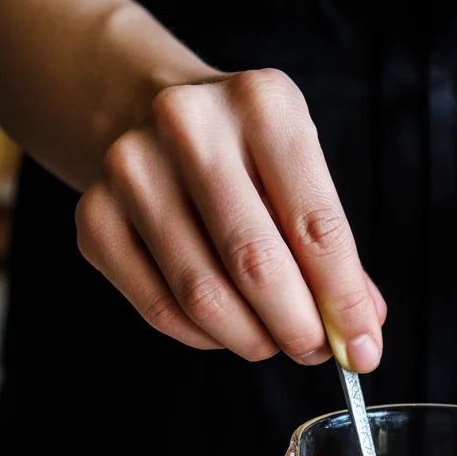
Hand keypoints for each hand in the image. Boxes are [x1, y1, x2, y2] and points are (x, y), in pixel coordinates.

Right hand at [76, 70, 384, 368]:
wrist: (145, 110)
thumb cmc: (244, 157)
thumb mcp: (301, 176)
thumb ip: (335, 254)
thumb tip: (361, 334)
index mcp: (263, 104)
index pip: (317, 227)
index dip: (344, 303)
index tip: (362, 351)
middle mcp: (190, 125)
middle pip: (256, 265)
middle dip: (297, 328)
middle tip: (314, 352)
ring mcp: (131, 169)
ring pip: (203, 296)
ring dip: (251, 338)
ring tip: (272, 340)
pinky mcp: (94, 216)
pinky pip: (160, 309)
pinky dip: (204, 336)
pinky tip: (225, 327)